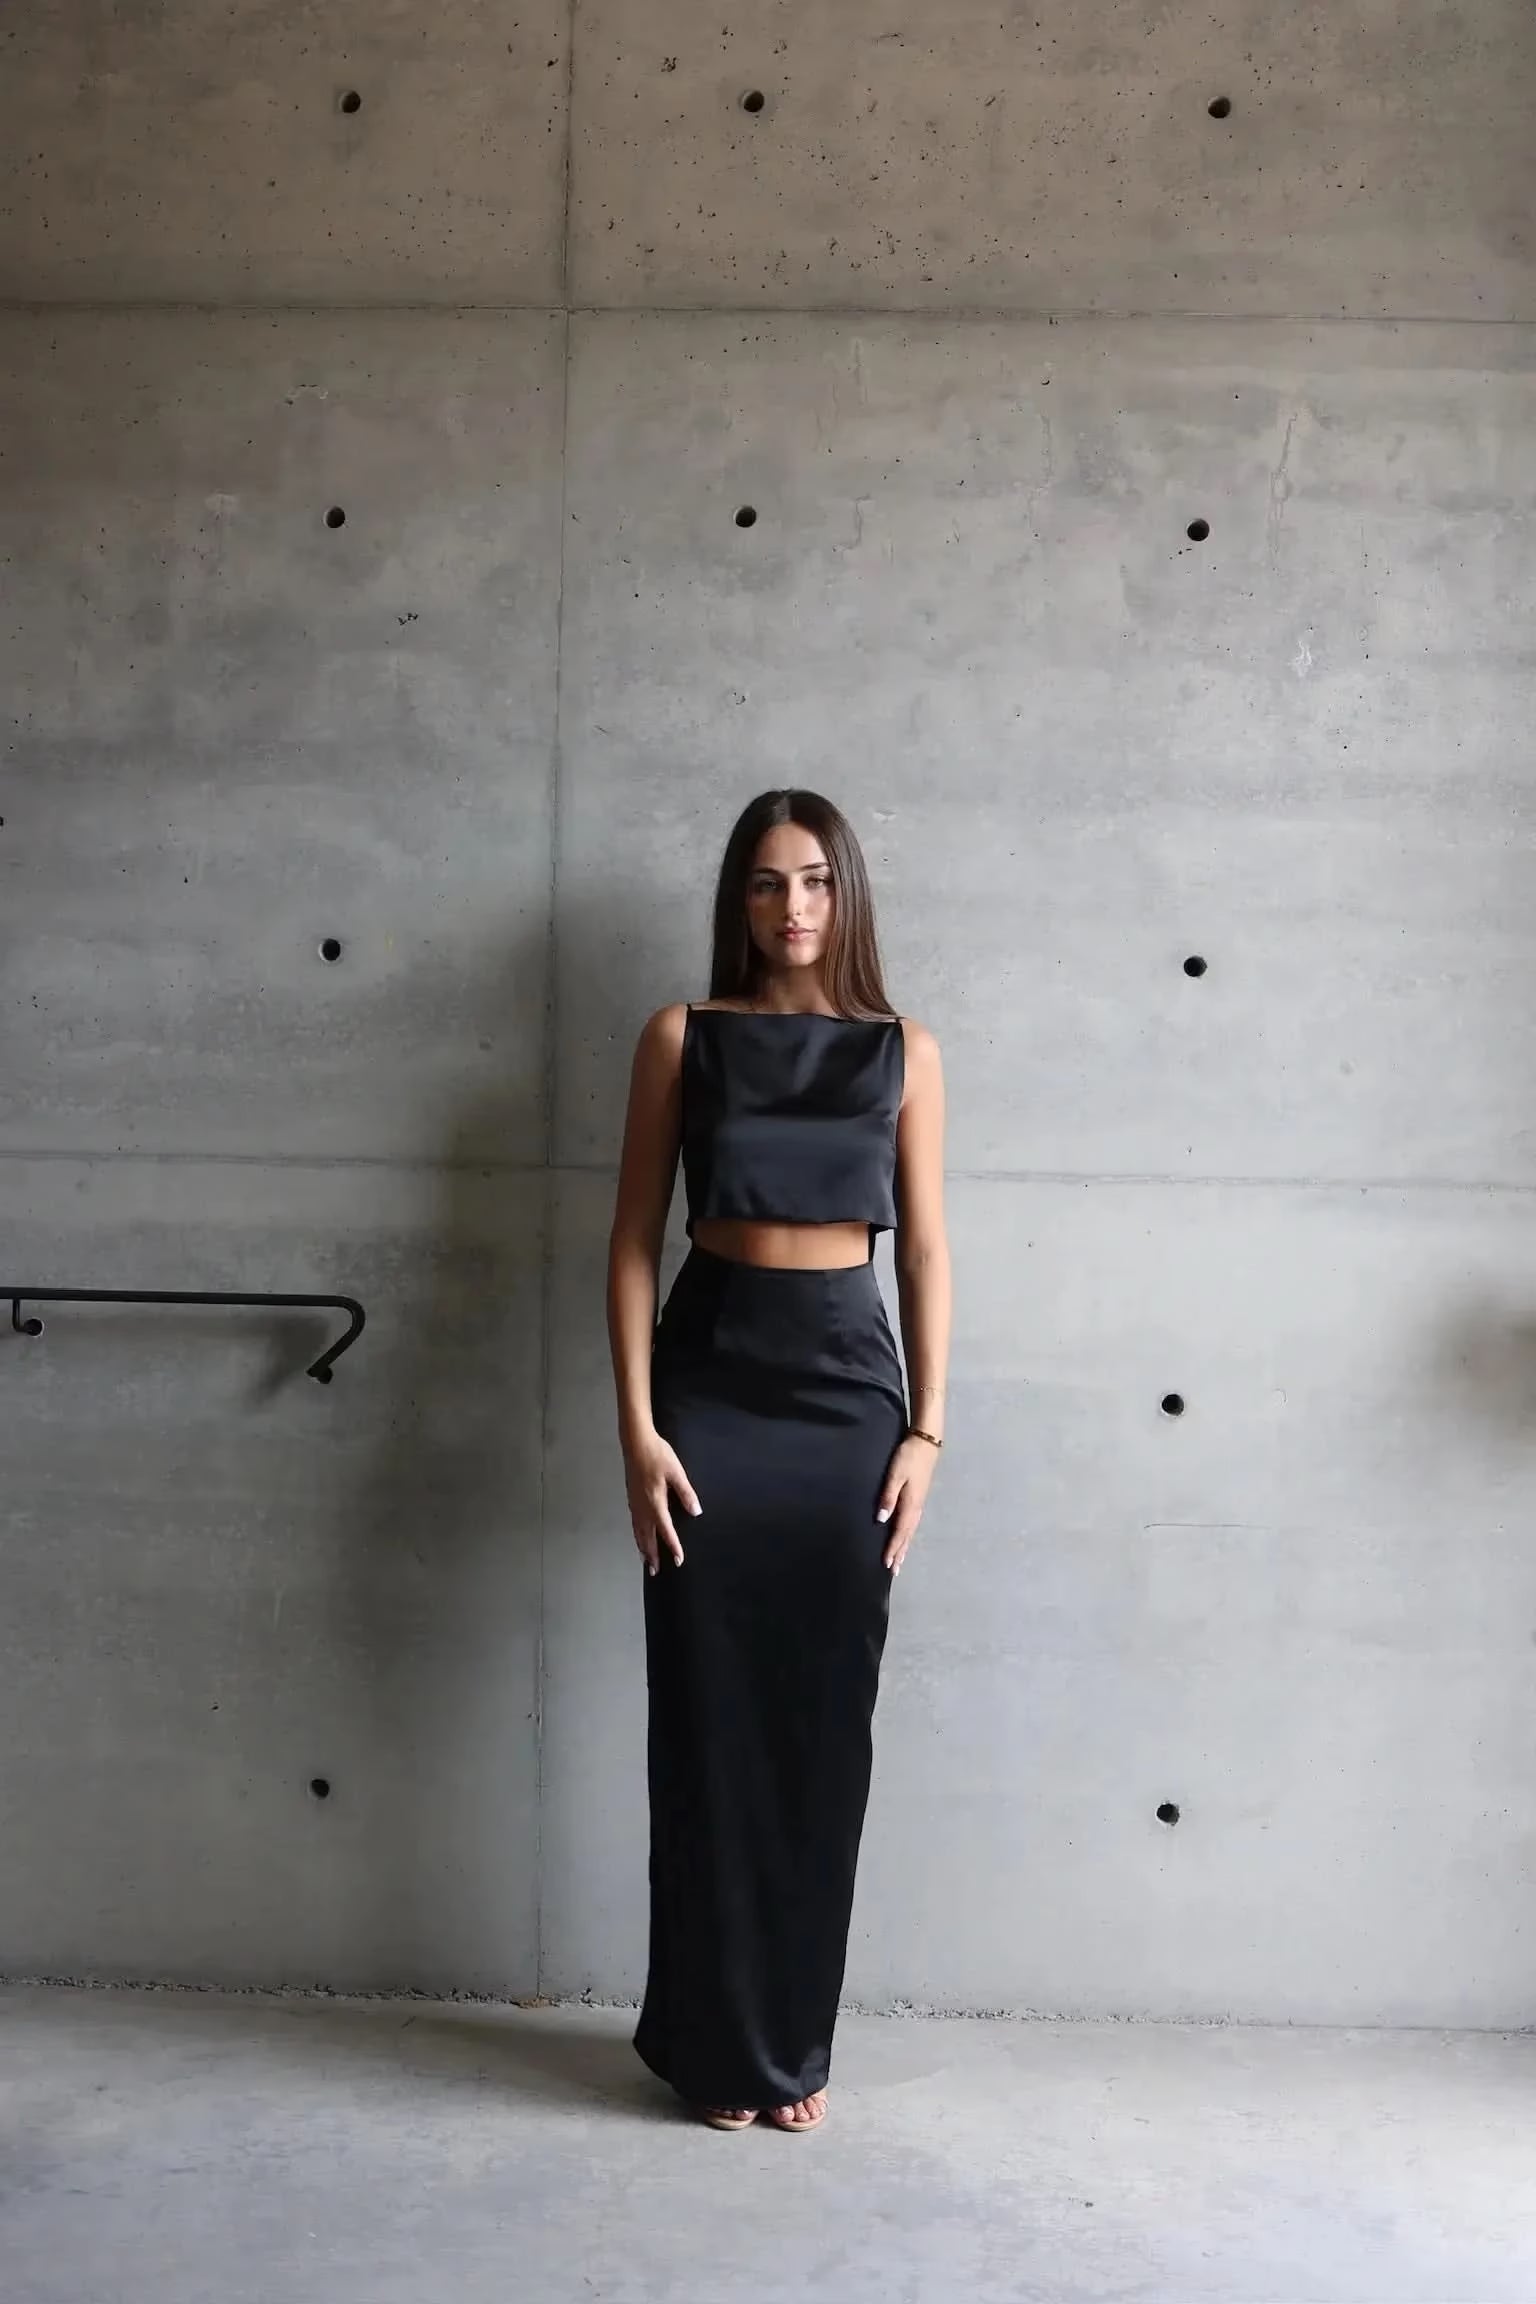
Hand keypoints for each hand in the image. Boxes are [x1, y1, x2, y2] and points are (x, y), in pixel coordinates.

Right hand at [623, 1429, 700, 1575]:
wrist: (635, 1442)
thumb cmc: (657, 1455)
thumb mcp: (676, 1472)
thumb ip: (686, 1493)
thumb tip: (696, 1511)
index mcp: (655, 1502)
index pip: (665, 1530)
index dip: (673, 1547)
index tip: (678, 1560)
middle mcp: (643, 1507)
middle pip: (647, 1537)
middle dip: (652, 1555)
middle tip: (655, 1571)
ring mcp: (634, 1503)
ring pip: (638, 1531)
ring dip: (642, 1547)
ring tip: (646, 1561)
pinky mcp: (631, 1497)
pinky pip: (634, 1523)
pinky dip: (637, 1535)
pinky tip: (639, 1535)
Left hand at [876, 1434, 938, 1574]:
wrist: (926, 1443)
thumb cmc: (908, 1457)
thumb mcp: (895, 1475)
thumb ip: (888, 1496)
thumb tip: (881, 1520)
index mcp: (910, 1504)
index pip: (899, 1532)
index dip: (892, 1548)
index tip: (886, 1564)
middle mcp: (916, 1508)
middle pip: (906, 1536)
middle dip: (899, 1553)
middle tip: (893, 1571)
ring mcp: (919, 1504)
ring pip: (910, 1531)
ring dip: (904, 1547)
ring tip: (899, 1561)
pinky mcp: (918, 1498)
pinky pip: (912, 1524)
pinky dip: (907, 1536)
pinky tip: (905, 1538)